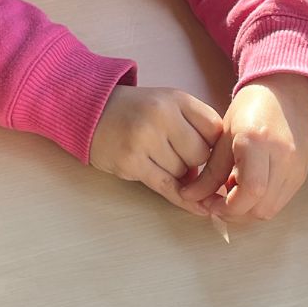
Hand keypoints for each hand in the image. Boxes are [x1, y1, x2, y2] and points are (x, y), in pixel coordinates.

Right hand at [89, 86, 225, 215]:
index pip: (215, 130)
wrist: (91, 111)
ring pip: (183, 173)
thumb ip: (195, 127)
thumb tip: (216, 169)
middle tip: (178, 157)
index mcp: (177, 99)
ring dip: (178, 175)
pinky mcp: (131, 162)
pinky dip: (183, 199)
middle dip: (196, 163)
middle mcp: (161, 115)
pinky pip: (167, 187)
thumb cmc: (136, 111)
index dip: (216, 147)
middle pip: (201, 155)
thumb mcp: (169, 104)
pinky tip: (196, 207)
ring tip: (159, 159)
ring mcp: (144, 139)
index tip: (211, 154)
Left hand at [180, 73, 307, 223]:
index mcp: (258, 142)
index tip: (210, 204)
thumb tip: (190, 197)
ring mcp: (296, 168)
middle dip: (235, 214)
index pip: (250, 191)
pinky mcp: (302, 174)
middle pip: (261, 207)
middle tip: (215, 203)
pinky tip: (247, 187)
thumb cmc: (250, 108)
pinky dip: (260, 203)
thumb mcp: (223, 135)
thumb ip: (209, 171)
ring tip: (232, 192)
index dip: (228, 207)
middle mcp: (283, 158)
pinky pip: (280, 201)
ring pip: (271, 209)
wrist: (286, 93)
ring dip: (248, 210)